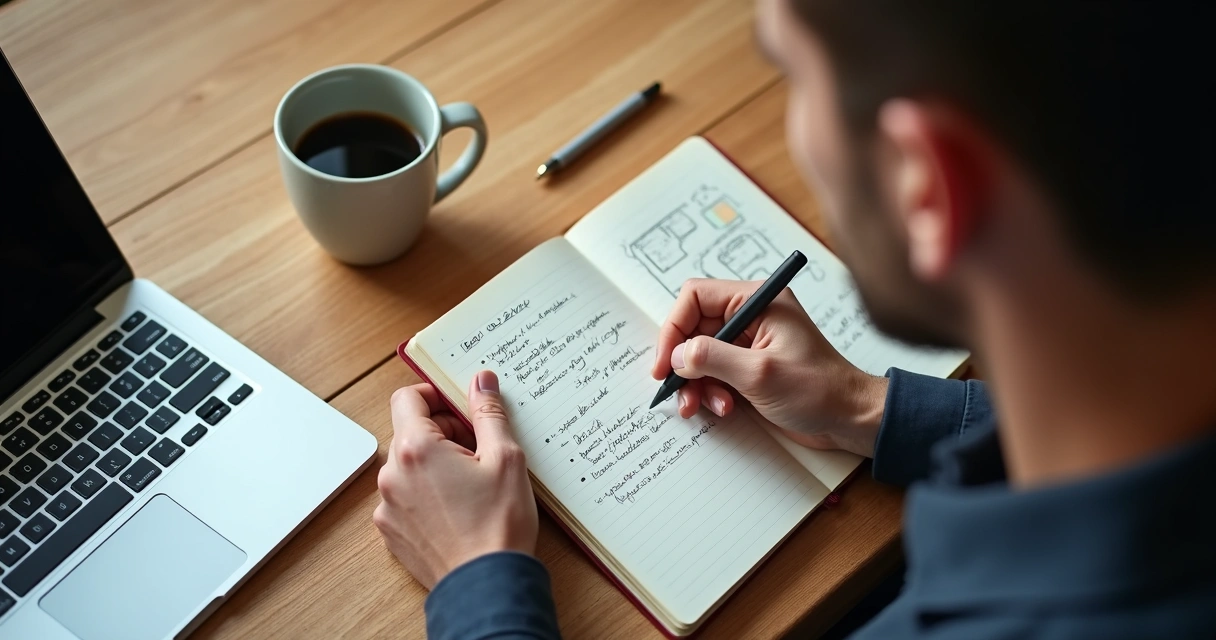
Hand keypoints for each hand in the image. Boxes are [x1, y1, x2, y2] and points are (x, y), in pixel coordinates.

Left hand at [373, 370, 537, 588]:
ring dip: (435, 464)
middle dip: (442, 432)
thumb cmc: (497, 525)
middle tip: (479, 448)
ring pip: (408, 467)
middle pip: (409, 432)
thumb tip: (481, 381)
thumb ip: (489, 413)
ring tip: (472, 483)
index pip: (408, 397)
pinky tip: (458, 508)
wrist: (486, 586)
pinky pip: (405, 497)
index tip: (459, 406)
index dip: (435, 395)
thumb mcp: (505, 458)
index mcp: (415, 449)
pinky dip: (427, 494)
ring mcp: (388, 506)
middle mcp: (391, 475)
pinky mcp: (391, 532)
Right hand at [652, 278, 887, 456]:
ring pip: (700, 355)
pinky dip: (710, 392)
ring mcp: (750, 343)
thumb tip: (677, 355)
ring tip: (704, 406)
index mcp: (758, 301)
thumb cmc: (819, 390)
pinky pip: (714, 374)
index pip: (696, 298)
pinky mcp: (749, 367)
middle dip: (684, 362)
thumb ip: (712, 359)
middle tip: (677, 389)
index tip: (666, 362)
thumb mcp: (760, 373)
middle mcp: (751, 317)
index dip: (674, 328)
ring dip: (696, 382)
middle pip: (694, 328)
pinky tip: (723, 408)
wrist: (849, 419)